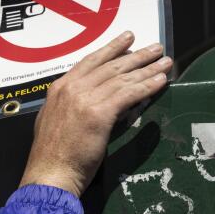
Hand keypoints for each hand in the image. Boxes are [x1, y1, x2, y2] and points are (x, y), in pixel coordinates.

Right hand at [19, 33, 170, 196]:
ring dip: (147, 69)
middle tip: (155, 48)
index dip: (111, 49)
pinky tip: (161, 81)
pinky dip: (147, 86)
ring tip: (165, 62)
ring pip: (122, 78)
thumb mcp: (55, 121)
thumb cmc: (52, 157)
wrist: (49, 174)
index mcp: (59, 88)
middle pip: (110, 66)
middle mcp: (71, 88)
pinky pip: (129, 94)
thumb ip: (70, 107)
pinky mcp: (99, 113)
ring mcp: (84, 99)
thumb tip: (89, 103)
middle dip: (136, 56)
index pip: (90, 61)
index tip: (128, 40)